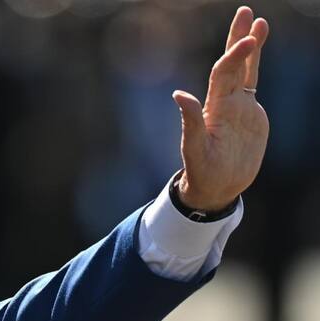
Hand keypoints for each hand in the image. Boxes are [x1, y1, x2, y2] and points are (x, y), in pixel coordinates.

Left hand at [172, 6, 268, 211]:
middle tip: (246, 12)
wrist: (216, 187)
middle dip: (239, 38)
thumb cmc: (202, 171)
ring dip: (250, 47)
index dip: (234, 57)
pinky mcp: (250, 114)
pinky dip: (254, 66)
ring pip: (244, 70)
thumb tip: (178, 94)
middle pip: (232, 64)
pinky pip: (251, 84)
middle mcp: (225, 102)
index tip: (247, 41)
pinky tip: (255, 51)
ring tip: (259, 23)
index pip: (223, 74)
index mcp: (214, 108)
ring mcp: (238, 106)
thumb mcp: (195, 149)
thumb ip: (190, 122)